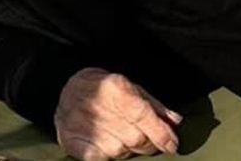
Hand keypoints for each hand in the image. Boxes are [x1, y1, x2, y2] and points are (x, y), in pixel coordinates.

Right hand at [55, 68, 182, 160]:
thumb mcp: (129, 87)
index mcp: (115, 87)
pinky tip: (108, 143)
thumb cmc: (103, 89)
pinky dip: (110, 156)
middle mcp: (99, 106)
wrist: (64, 89)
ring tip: (122, 136)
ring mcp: (83, 126)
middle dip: (148, 144)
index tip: (172, 144)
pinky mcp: (72, 141)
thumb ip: (153, 104)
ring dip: (129, 150)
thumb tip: (175, 122)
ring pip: (121, 152)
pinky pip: (102, 159)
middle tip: (148, 140)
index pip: (143, 115)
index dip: (161, 133)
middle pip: (136, 139)